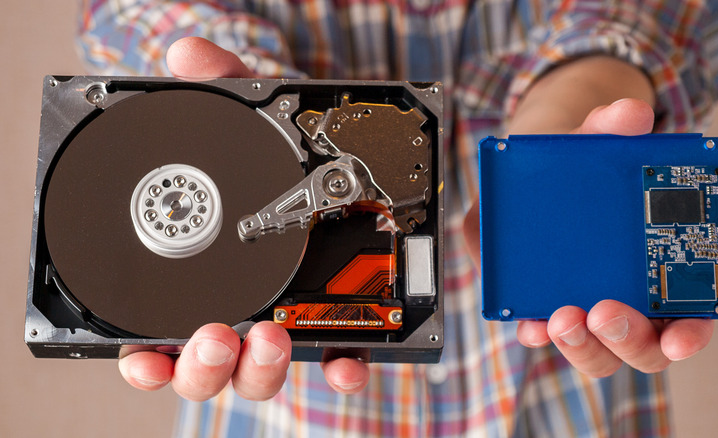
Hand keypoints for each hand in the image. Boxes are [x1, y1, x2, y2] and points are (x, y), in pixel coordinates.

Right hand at [117, 37, 368, 400]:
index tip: (143, 357)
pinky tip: (343, 364)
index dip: (149, 358)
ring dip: (260, 367)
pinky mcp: (339, 326)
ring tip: (270, 338)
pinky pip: (338, 362)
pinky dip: (339, 369)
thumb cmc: (288, 156)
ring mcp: (289, 325)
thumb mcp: (259, 120)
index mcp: (207, 280)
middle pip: (209, 367)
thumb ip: (224, 89)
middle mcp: (240, 312)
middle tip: (215, 336)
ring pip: (262, 373)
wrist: (351, 165)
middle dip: (205, 364)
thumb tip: (189, 56)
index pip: (162, 334)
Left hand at [463, 98, 714, 376]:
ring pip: (593, 350)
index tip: (679, 336)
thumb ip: (609, 129)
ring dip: (580, 342)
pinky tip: (528, 321)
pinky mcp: (541, 305)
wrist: (533, 172)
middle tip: (605, 313)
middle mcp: (628, 300)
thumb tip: (628, 114)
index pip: (688, 318)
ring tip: (561, 318)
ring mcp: (584, 308)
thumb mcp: (594, 145)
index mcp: (659, 271)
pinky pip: (542, 331)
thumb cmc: (579, 170)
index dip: (688, 334)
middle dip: (625, 336)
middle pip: (640, 346)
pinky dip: (536, 331)